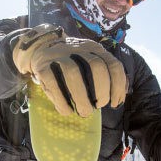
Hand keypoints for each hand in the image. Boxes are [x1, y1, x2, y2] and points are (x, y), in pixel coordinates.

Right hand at [10, 24, 126, 116]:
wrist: (40, 48)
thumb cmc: (71, 62)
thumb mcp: (89, 61)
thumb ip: (106, 74)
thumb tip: (121, 95)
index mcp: (94, 48)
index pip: (113, 64)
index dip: (117, 86)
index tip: (115, 103)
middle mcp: (78, 48)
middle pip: (96, 66)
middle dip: (101, 91)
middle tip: (98, 106)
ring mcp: (59, 55)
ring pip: (73, 73)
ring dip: (82, 97)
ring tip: (84, 112)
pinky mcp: (43, 66)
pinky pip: (53, 83)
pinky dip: (62, 101)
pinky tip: (67, 111)